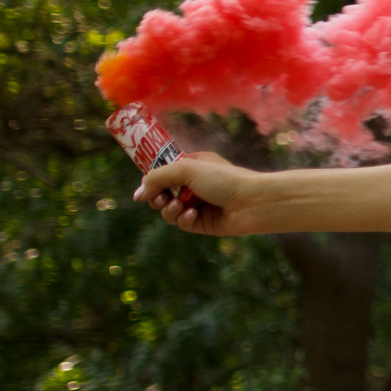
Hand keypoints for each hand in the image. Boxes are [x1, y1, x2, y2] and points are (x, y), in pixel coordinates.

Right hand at [133, 152, 262, 235]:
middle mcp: (195, 185)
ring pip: (168, 210)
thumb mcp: (186, 169)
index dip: (153, 178)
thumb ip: (157, 177)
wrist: (253, 201)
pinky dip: (182, 220)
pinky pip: (182, 223)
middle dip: (156, 197)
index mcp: (193, 166)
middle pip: (161, 193)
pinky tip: (192, 215)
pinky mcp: (203, 223)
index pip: (164, 172)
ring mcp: (199, 205)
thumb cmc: (224, 179)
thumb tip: (137, 195)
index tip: (146, 183)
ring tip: (177, 205)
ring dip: (168, 209)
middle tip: (161, 197)